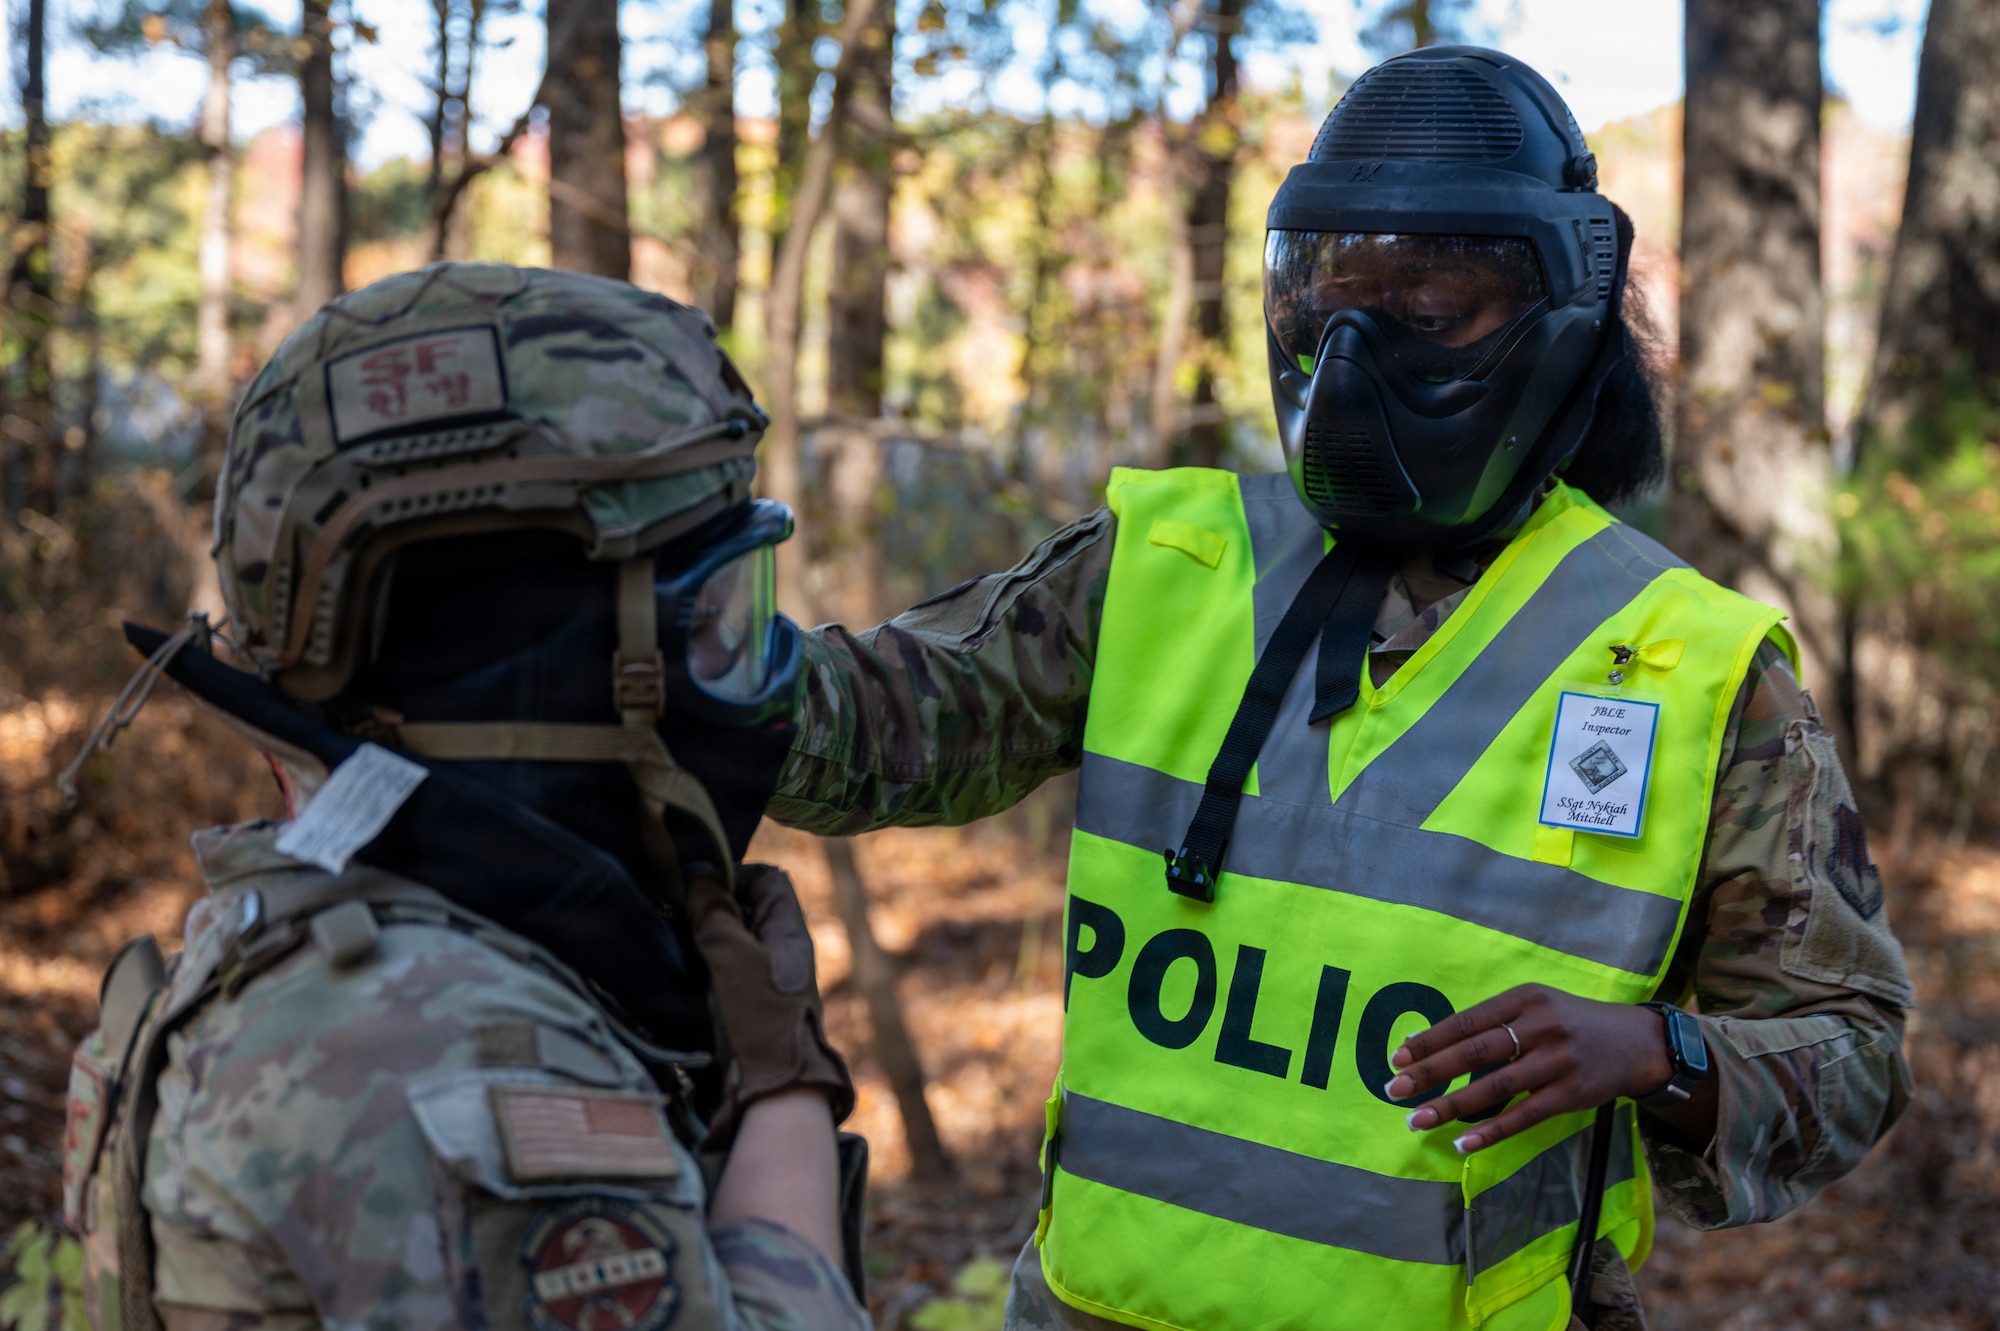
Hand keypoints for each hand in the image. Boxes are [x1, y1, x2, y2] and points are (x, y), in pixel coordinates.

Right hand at [686, 863, 854, 1145]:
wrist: (772, 1089)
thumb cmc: (758, 1017)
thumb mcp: (732, 956)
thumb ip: (714, 912)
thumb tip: (698, 875)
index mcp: (788, 931)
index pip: (768, 880)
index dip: (735, 873)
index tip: (697, 883)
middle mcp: (780, 951)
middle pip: (745, 910)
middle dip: (709, 905)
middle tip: (672, 910)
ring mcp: (763, 981)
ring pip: (730, 941)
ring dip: (699, 937)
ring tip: (668, 937)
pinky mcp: (746, 1008)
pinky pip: (721, 973)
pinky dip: (699, 966)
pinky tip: (674, 970)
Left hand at [1383, 984, 1676, 1153]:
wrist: (1636, 1042)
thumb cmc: (1571, 1023)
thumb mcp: (1536, 1006)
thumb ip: (1492, 1022)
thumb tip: (1431, 1043)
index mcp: (1525, 998)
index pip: (1466, 1021)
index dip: (1430, 1040)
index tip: (1397, 1056)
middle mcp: (1540, 1025)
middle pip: (1474, 1052)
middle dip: (1430, 1072)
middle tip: (1394, 1089)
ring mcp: (1557, 1061)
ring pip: (1494, 1087)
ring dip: (1451, 1106)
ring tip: (1417, 1119)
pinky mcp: (1571, 1093)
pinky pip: (1523, 1115)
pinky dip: (1491, 1131)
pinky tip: (1463, 1143)